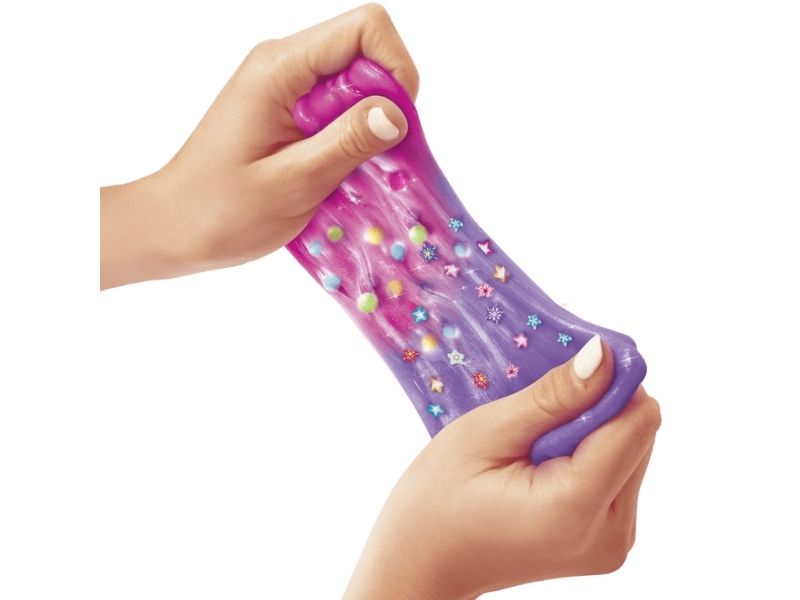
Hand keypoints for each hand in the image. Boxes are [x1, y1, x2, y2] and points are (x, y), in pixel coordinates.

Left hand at [100, 3, 417, 288]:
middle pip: (366, 54)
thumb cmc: (220, 211)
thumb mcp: (293, 183)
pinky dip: (353, 139)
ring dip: (370, 127)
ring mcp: (286, 87)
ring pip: (356, 85)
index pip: (365, 29)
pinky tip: (343, 175)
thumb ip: (346, 143)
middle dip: (387, 103)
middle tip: (379, 159)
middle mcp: (285, 65)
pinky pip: (339, 109)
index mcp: (280, 69)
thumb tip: (396, 114)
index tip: (396, 125)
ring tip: (358, 173)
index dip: (396, 68)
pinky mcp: (289, 111)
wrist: (174, 228)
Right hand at [344, 339, 661, 598]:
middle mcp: (612, 533)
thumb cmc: (438, 500)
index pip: (637, 421)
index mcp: (578, 508)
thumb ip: (553, 396)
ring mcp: (613, 543)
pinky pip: (617, 474)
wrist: (425, 563)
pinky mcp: (608, 541)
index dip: (609, 383)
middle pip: (640, 435)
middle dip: (596, 407)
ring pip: (632, 450)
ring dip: (590, 430)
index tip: (566, 370)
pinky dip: (586, 453)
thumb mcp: (487, 433)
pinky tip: (542, 459)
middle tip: (536, 411)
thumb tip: (603, 355)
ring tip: (534, 439)